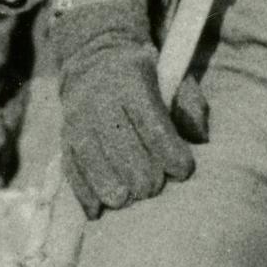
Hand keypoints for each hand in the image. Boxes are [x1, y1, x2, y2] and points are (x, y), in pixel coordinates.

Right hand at [48, 0, 195, 216]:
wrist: (95, 55)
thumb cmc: (147, 75)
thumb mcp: (173, 76)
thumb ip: (190, 105)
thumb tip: (200, 138)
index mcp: (131, 81)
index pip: (152, 124)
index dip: (169, 152)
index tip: (183, 171)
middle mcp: (100, 99)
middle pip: (121, 146)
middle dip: (140, 172)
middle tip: (155, 186)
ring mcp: (78, 119)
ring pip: (92, 159)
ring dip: (110, 185)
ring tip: (127, 199)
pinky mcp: (65, 136)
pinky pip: (70, 168)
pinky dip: (82, 192)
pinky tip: (97, 210)